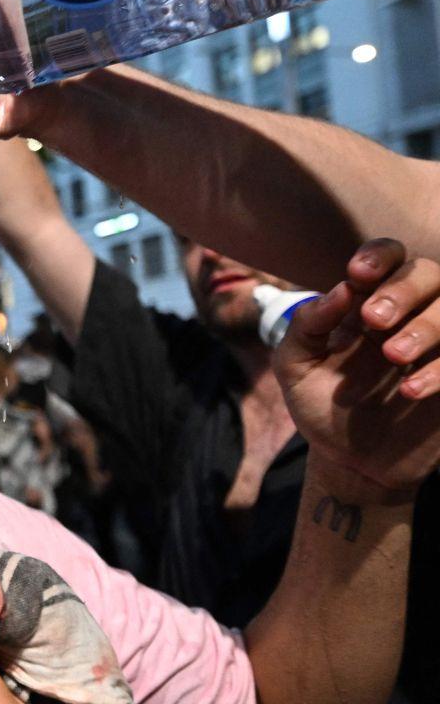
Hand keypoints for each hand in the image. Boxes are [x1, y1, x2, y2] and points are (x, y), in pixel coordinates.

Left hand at [274, 238, 439, 490]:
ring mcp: (439, 345)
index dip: (380, 256)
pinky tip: (412, 390)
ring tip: (393, 355)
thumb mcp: (296, 369)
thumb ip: (306, 328)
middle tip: (374, 318)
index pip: (388, 257)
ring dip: (428, 325)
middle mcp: (411, 315)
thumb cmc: (323, 408)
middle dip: (403, 289)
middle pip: (429, 273)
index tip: (358, 274)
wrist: (353, 464)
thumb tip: (340, 290)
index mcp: (370, 303)